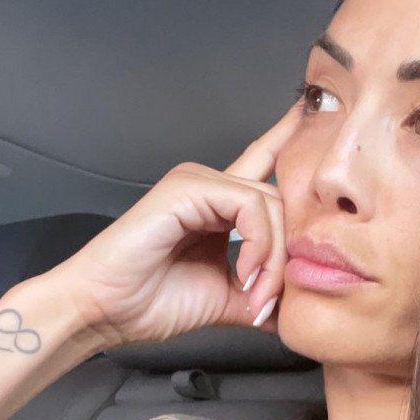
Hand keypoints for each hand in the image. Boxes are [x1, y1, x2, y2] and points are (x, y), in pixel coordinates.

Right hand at [47, 102, 300, 348]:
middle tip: (266, 300)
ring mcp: (198, 181)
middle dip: (283, 255)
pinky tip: (243, 273)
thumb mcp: (228, 297)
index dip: (288, 136)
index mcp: (220, 205)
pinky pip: (248, 206)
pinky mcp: (188, 186)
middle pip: (281, 203)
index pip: (264, 164)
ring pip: (269, 205)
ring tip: (253, 294)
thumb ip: (263, 292)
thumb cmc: (152, 301)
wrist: (104, 312)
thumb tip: (297, 305)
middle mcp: (212, 185)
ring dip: (271, 256)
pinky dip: (256, 243)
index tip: (315, 108)